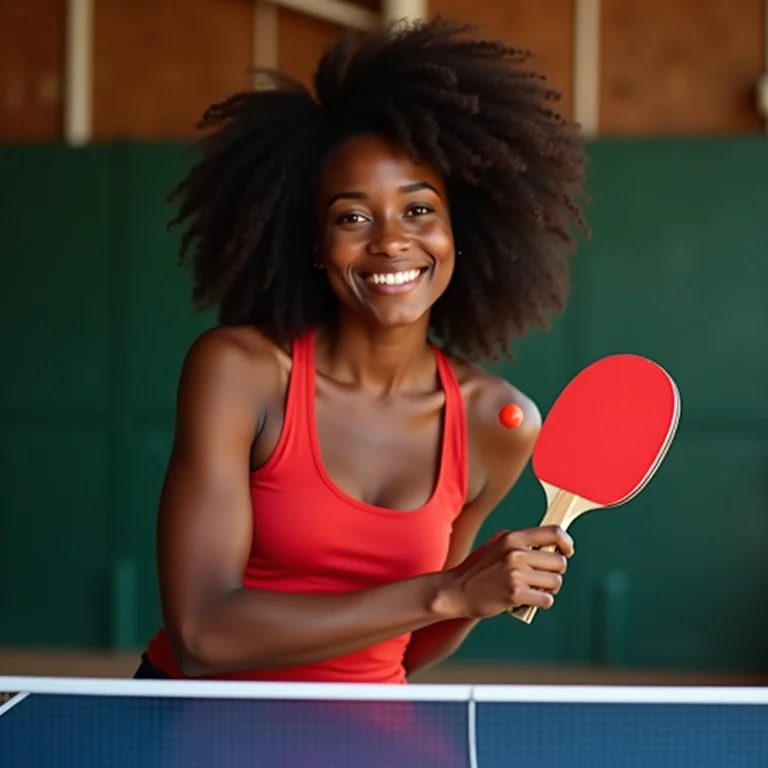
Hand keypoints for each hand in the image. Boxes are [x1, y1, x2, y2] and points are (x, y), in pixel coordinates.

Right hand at [437, 526, 573, 619]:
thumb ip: (521, 541)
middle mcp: (516, 553)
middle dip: (555, 572)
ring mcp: (516, 574)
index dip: (566, 543)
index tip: (567, 551)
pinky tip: (528, 599)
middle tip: (542, 577)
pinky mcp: (515, 594)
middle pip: (559, 562)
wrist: (456, 590)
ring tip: (534, 589)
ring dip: (548, 589)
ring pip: (556, 582)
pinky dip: (540, 602)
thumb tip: (549, 542)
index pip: (554, 533)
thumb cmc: (477, 569)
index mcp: (513, 537)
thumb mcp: (496, 544)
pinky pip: (546, 599)